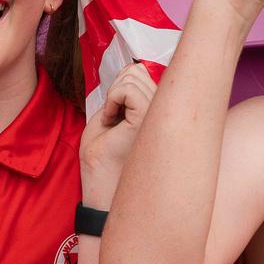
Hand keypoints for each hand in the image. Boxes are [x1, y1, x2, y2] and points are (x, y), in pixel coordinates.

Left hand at [80, 64, 156, 207]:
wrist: (100, 194)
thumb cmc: (102, 165)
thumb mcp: (108, 120)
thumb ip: (122, 95)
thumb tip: (133, 69)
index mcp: (157, 115)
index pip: (144, 75)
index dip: (120, 84)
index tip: (112, 114)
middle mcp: (163, 115)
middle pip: (138, 71)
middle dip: (115, 87)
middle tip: (109, 118)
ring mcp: (158, 117)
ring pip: (134, 76)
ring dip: (112, 95)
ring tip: (111, 123)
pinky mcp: (149, 122)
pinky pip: (128, 89)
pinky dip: (112, 99)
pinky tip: (110, 122)